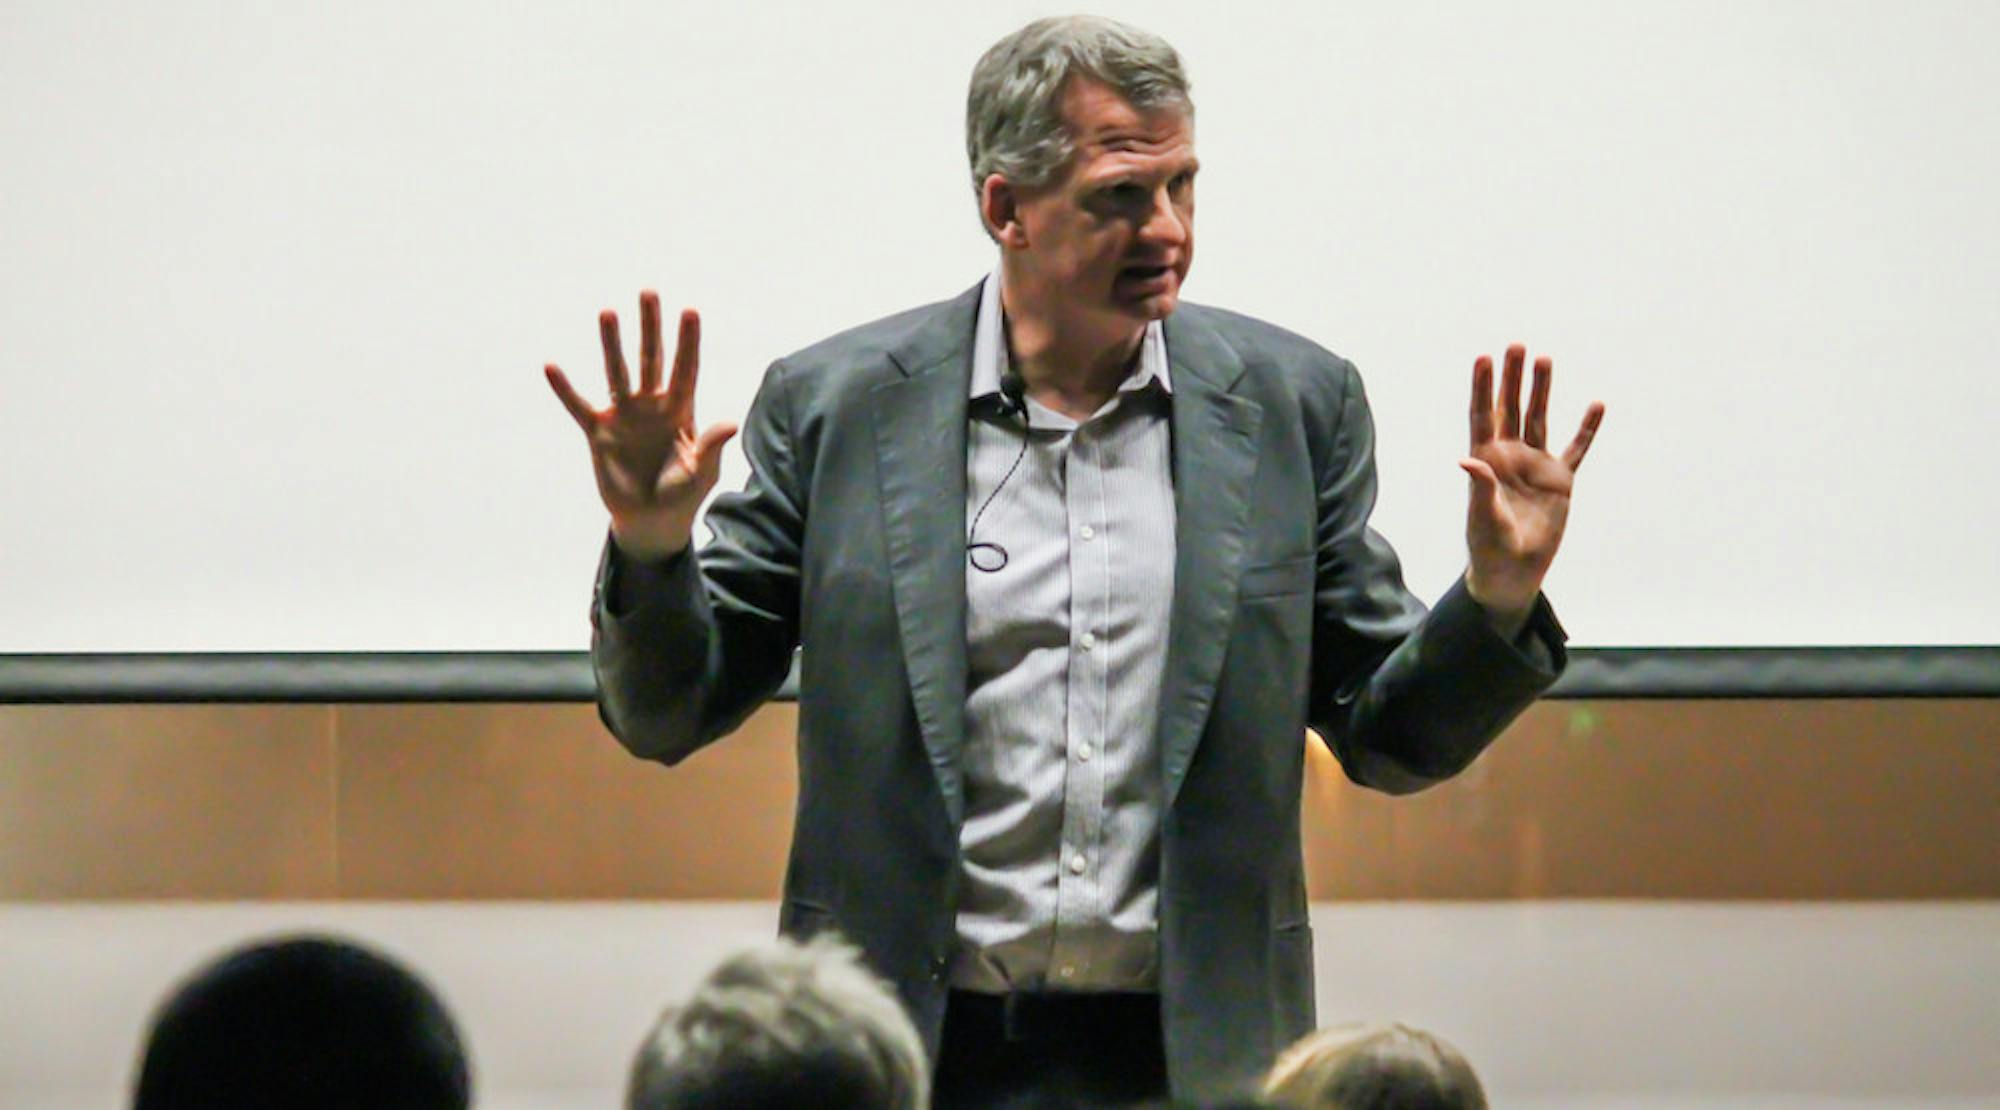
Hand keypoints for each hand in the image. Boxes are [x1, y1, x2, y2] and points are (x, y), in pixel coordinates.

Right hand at [545, 291, 737, 559]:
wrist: (652, 520)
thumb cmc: (683, 494)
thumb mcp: (701, 472)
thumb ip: (710, 446)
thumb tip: (731, 422)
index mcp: (681, 411)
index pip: (685, 368)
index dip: (688, 341)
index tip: (690, 309)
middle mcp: (652, 405)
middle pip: (652, 358)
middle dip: (651, 327)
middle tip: (648, 292)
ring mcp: (624, 416)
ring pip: (617, 372)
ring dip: (612, 344)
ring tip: (607, 312)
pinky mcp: (599, 433)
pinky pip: (578, 406)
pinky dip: (565, 389)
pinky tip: (551, 366)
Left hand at [1460, 344, 1604, 631]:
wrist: (1513, 571)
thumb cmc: (1489, 546)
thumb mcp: (1483, 518)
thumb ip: (1479, 488)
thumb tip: (1467, 460)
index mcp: (1485, 461)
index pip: (1483, 416)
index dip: (1482, 387)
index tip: (1483, 358)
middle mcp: (1509, 456)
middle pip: (1511, 408)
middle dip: (1512, 378)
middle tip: (1516, 345)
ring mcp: (1535, 465)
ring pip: (1539, 419)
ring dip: (1542, 390)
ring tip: (1545, 359)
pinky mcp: (1560, 479)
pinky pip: (1576, 448)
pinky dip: (1586, 428)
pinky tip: (1596, 404)